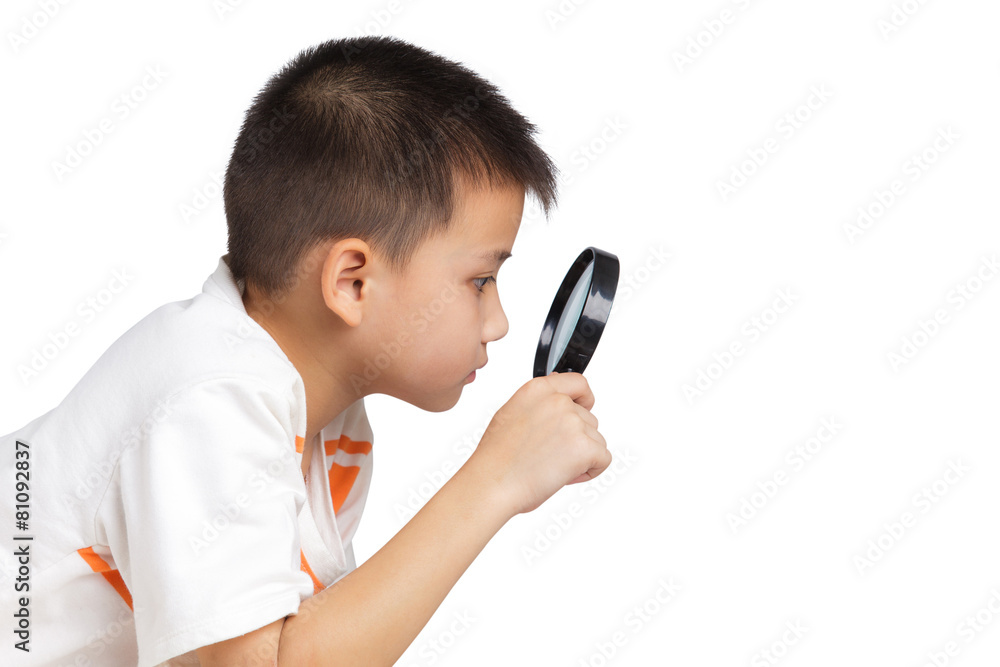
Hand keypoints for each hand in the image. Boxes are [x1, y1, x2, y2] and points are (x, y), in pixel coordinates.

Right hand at [464, 371, 610, 517]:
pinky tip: (566, 476)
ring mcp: (573, 423)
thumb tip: (556, 387)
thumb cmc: (496, 458)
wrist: (492, 483)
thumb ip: (539, 400)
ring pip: (596, 440)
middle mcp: (558, 402)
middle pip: (588, 418)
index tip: (584, 408)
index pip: (578, 383)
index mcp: (538, 390)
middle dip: (577, 439)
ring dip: (582, 456)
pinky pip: (603, 459)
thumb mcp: (511, 413)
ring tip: (552, 467)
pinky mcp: (585, 446)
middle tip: (550, 455)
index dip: (585, 399)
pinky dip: (591, 471)